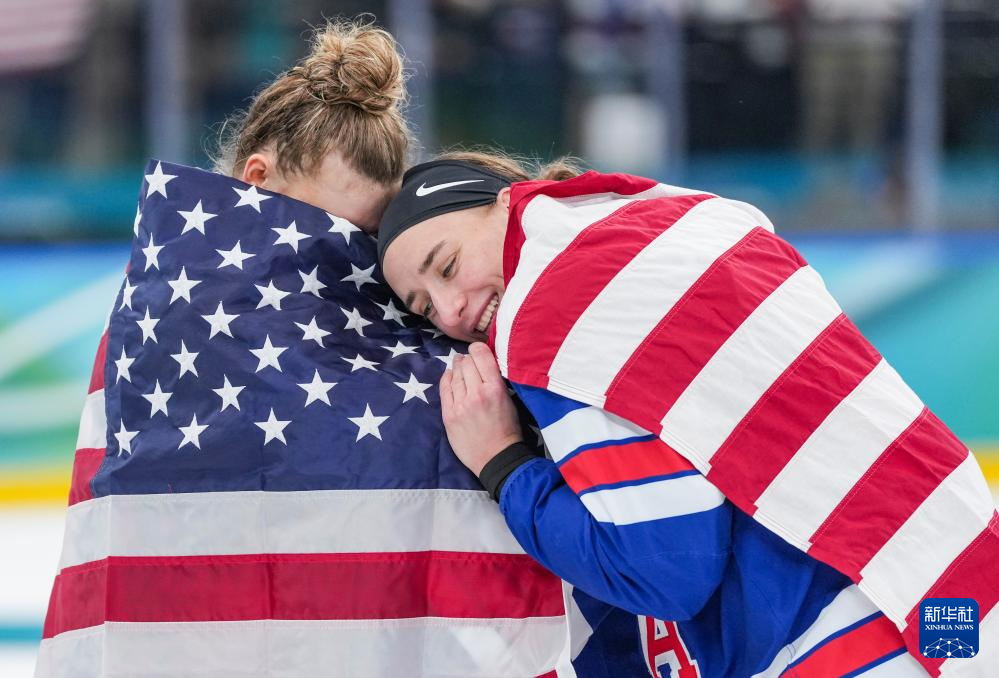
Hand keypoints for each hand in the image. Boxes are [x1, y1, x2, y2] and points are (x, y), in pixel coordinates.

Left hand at [439, 342, 522, 476]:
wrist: (496, 457)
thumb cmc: (507, 430)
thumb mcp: (509, 400)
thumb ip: (496, 381)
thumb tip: (484, 363)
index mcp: (495, 388)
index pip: (482, 355)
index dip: (478, 349)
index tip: (478, 350)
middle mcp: (476, 393)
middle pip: (467, 363)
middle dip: (468, 359)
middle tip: (470, 361)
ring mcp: (460, 404)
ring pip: (455, 374)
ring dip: (458, 367)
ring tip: (460, 365)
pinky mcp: (449, 415)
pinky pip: (444, 389)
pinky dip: (447, 378)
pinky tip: (450, 376)